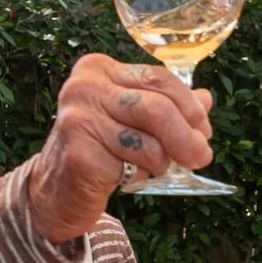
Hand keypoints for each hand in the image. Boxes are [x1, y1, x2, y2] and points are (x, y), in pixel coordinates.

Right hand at [26, 54, 213, 241]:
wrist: (56, 192)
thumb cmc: (98, 151)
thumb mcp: (133, 121)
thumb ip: (167, 106)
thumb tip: (205, 100)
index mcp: (98, 69)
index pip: (159, 79)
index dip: (189, 106)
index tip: (203, 129)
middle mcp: (84, 88)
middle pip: (157, 108)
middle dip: (187, 137)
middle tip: (201, 156)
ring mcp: (78, 120)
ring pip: (150, 142)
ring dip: (161, 162)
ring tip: (147, 168)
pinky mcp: (79, 155)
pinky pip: (132, 167)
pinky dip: (139, 177)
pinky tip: (123, 177)